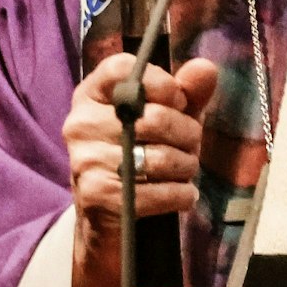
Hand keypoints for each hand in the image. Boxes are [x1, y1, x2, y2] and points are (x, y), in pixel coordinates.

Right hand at [66, 54, 218, 286]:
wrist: (109, 218)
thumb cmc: (141, 153)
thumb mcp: (167, 117)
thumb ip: (188, 91)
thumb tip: (205, 68)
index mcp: (91, 95)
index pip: (122, 69)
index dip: (160, 82)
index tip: (179, 101)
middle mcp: (80, 123)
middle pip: (153, 117)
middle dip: (187, 134)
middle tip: (191, 146)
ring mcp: (85, 160)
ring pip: (159, 157)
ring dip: (187, 166)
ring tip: (187, 170)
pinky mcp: (97, 196)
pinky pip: (158, 191)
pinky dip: (181, 194)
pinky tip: (184, 195)